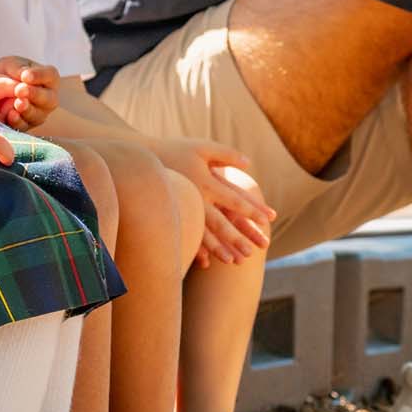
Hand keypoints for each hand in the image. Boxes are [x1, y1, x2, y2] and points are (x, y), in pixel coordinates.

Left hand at [0, 56, 59, 129]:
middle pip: (48, 99)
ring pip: (38, 115)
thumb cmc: (9, 73)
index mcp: (48, 79)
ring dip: (27, 110)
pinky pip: (24, 127)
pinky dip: (18, 122)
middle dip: (34, 95)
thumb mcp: (12, 65)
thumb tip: (24, 76)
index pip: (50, 76)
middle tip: (20, 91)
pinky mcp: (26, 126)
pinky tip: (10, 115)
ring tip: (16, 104)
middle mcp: (48, 99)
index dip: (40, 76)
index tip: (25, 76)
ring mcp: (38, 114)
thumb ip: (19, 69)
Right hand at [148, 138, 275, 265]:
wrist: (142, 159)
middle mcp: (198, 198)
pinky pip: (187, 236)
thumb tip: (249, 163)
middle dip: (240, 236)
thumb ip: (226, 154)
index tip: (269, 220)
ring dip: (221, 248)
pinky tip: (206, 264)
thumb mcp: (202, 147)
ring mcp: (184, 209)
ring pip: (206, 233)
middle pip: (223, 221)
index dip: (253, 209)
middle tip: (259, 249)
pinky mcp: (173, 216)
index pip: (235, 198)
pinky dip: (196, 249)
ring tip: (234, 262)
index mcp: (207, 182)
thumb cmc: (175, 150)